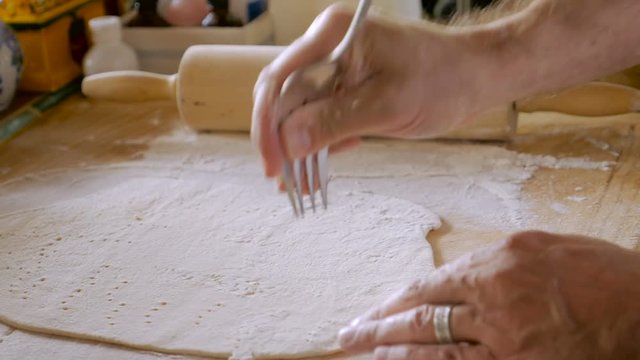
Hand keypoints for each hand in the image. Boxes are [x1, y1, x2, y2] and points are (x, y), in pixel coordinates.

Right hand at [251, 5, 498, 177]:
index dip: (270, 125)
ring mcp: (336, 67)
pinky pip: (321, 116)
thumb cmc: (442, 79)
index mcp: (333, 36)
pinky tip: (318, 170)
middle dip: (280, 139)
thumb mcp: (387, 105)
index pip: (280, 80)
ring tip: (299, 185)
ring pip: (300, 110)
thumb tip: (288, 143)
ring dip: (298, 147)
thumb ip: (334, 122)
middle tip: (281, 179)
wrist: (476, 76)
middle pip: (284, 96)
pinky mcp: (347, 87)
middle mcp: (327, 47)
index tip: (273, 164)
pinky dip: (318, 143)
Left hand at [338, 231, 639, 359]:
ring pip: (433, 348)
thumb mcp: (545, 247)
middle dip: (378, 326)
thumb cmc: (604, 274)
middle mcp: (492, 298)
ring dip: (392, 353)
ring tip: (363, 356)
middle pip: (420, 316)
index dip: (398, 299)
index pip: (432, 283)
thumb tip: (462, 275)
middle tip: (347, 335)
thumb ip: (497, 260)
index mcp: (498, 261)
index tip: (376, 308)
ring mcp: (503, 337)